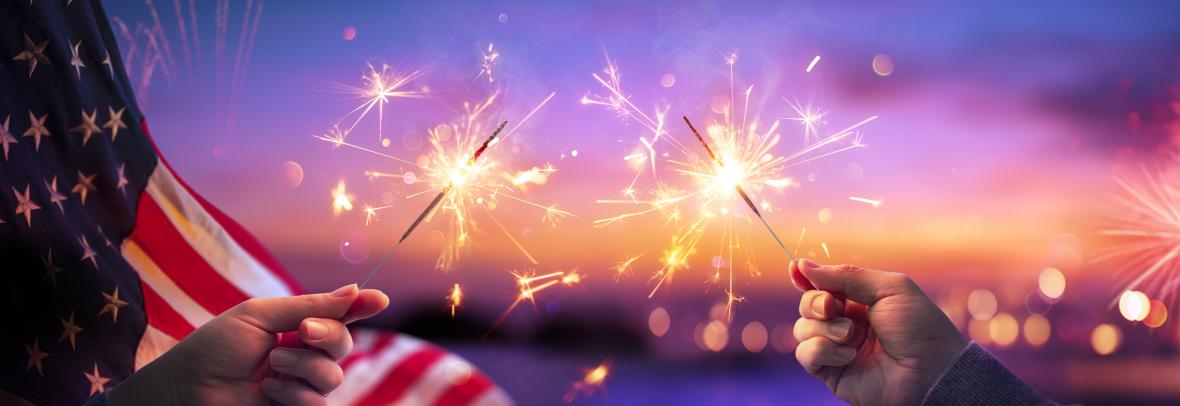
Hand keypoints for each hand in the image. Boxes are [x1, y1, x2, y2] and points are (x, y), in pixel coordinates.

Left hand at [110, 284, 388, 405]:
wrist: (185, 389)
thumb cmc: (213, 348)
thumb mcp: (261, 316)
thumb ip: (310, 305)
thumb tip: (355, 289)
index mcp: (294, 328)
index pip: (337, 316)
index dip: (360, 307)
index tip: (380, 299)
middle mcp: (301, 357)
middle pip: (343, 344)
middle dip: (327, 335)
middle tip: (301, 332)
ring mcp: (298, 387)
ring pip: (333, 375)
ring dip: (303, 367)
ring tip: (270, 368)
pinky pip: (317, 402)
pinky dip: (293, 394)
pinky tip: (266, 391)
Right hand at [790, 259, 966, 405]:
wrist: (931, 372)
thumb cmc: (919, 328)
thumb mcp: (889, 288)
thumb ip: (846, 275)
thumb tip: (802, 265)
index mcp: (859, 300)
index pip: (822, 285)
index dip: (805, 277)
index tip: (796, 270)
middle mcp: (844, 322)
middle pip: (807, 304)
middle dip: (816, 302)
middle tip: (834, 307)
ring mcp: (836, 348)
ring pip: (802, 329)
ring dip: (824, 328)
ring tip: (852, 336)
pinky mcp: (830, 372)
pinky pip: (805, 354)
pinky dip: (822, 350)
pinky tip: (849, 355)